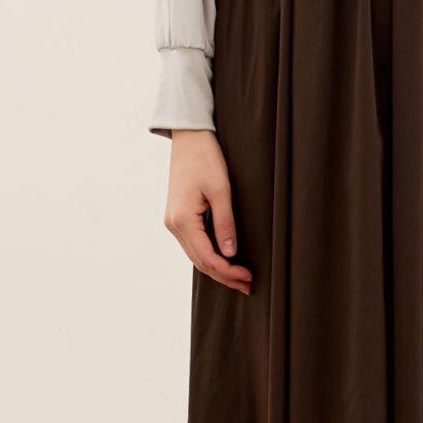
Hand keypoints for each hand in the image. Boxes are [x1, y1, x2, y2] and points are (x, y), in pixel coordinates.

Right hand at [164, 129, 253, 292]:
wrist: (189, 137)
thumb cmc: (206, 158)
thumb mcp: (221, 190)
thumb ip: (225, 223)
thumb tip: (231, 254)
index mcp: (182, 220)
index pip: (207, 258)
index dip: (228, 271)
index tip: (248, 277)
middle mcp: (174, 225)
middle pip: (200, 261)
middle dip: (224, 275)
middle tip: (248, 284)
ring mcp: (173, 221)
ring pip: (196, 255)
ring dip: (217, 267)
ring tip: (240, 277)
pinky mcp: (178, 216)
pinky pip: (194, 243)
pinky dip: (209, 255)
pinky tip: (225, 259)